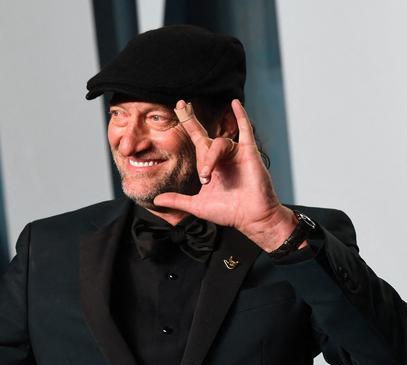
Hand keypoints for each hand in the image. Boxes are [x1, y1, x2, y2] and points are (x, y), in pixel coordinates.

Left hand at [153, 99, 297, 251]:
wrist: (251, 218)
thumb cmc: (229, 212)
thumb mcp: (197, 206)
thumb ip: (177, 200)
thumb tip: (156, 199)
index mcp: (211, 165)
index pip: (197, 139)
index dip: (188, 123)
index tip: (178, 107)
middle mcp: (222, 157)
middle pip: (205, 136)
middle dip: (193, 127)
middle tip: (186, 121)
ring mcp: (236, 153)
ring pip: (218, 144)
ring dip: (210, 158)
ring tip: (207, 176)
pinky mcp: (249, 153)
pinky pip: (245, 130)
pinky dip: (241, 116)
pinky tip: (235, 104)